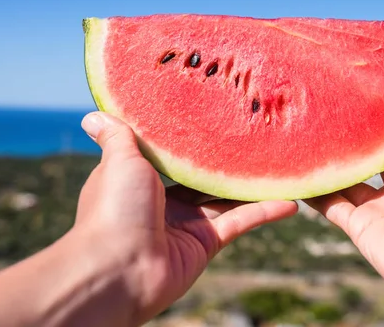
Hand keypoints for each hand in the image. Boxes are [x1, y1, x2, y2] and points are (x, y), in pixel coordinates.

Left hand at [73, 112, 297, 324]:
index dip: (191, 138)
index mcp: (141, 180)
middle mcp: (164, 202)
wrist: (118, 269)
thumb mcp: (119, 160)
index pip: (171, 154)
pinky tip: (290, 200)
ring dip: (252, 185)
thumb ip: (119, 135)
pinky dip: (264, 212)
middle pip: (203, 176)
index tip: (214, 116)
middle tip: (255, 137)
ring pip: (226, 198)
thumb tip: (93, 114)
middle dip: (226, 160)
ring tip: (280, 164)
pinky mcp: (206, 244)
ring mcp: (186, 224)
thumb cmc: (114, 207)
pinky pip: (239, 222)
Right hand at [306, 105, 383, 309]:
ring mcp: (380, 211)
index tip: (370, 107)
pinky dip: (317, 193)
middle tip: (331, 121)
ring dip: (333, 169)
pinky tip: (299, 175)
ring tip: (309, 143)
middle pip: (374, 166)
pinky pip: (333, 206)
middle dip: (357, 148)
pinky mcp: (359, 228)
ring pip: (350, 185)